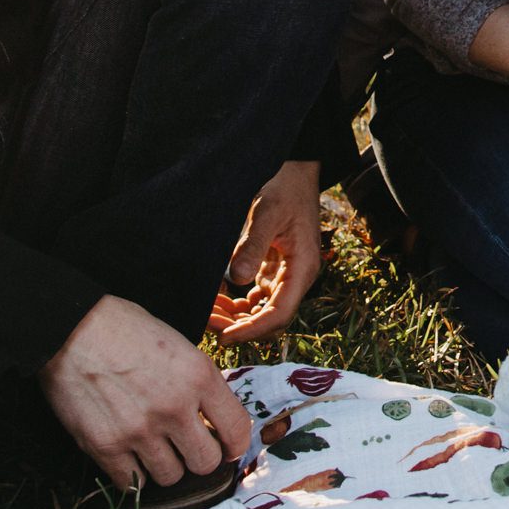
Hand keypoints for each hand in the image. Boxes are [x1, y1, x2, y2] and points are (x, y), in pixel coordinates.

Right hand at [41, 294, 253, 489]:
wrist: (70, 328)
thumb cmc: (124, 329)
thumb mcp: (178, 344)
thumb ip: (197, 382)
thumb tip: (213, 418)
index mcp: (198, 376)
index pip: (237, 430)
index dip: (234, 444)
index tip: (226, 445)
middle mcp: (174, 407)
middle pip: (206, 463)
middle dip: (199, 457)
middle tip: (186, 447)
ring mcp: (139, 430)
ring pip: (170, 477)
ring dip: (165, 466)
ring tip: (153, 447)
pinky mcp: (105, 446)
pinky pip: (132, 483)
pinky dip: (133, 474)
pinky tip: (129, 456)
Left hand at [209, 160, 322, 342]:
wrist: (294, 171)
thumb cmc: (284, 188)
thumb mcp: (267, 213)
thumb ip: (252, 246)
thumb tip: (236, 280)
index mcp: (303, 268)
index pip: (279, 314)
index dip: (252, 331)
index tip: (224, 337)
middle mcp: (297, 277)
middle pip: (269, 318)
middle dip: (239, 326)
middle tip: (206, 324)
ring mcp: (286, 275)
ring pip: (261, 310)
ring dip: (236, 317)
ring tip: (207, 313)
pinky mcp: (274, 270)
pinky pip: (256, 297)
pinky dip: (236, 303)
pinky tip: (216, 298)